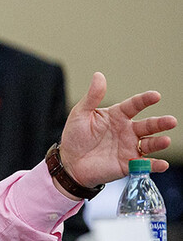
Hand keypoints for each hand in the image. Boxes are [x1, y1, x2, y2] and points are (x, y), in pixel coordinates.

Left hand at [58, 72, 176, 188]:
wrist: (69, 162)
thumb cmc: (75, 136)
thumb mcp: (80, 114)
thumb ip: (92, 96)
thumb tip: (99, 75)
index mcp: (117, 115)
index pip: (134, 105)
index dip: (145, 100)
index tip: (156, 95)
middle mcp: (127, 130)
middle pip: (147, 125)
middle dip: (160, 123)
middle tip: (171, 121)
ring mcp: (129, 147)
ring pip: (149, 144)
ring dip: (159, 142)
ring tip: (165, 140)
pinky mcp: (128, 164)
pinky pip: (144, 164)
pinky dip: (154, 165)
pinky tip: (162, 164)